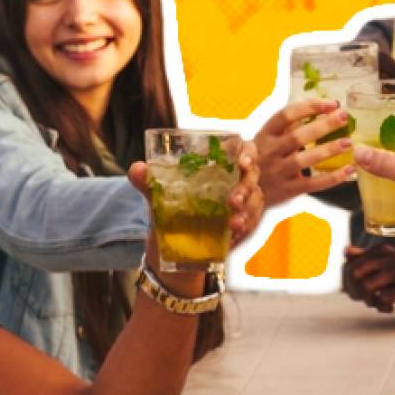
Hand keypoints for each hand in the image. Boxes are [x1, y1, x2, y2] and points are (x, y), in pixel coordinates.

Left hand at [128, 138, 263, 248]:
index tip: (242, 163)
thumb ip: (148, 182)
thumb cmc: (169, 208)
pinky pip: (252, 226)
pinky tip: (233, 238)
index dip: (248, 153)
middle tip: (232, 202)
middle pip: (253, 176)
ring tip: (234, 226)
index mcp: (219, 164)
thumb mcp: (157, 196)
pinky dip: (245, 232)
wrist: (171, 245)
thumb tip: (137, 169)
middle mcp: (235, 180)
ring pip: (256, 203)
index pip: (243, 149)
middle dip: (246, 188)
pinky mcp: (243, 225)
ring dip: (248, 213)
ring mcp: (242, 203)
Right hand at [253, 99, 356, 203]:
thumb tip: (315, 107)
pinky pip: (313, 184)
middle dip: (322, 125)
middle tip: (343, 116)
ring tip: (348, 142)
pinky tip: (348, 169)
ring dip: (328, 150)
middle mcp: (271, 152)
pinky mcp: (288, 190)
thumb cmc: (260, 159)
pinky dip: (332, 177)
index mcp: (266, 134)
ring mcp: (279, 172)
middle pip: (297, 137)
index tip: (331, 103)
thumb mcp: (266, 138)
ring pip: (304, 160)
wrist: (247, 192)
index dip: (309, 107)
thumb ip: (287, 124)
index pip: (286, 115)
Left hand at [340, 244, 394, 317]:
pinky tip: (390, 308)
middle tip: (367, 300)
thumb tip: (346, 250)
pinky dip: (383, 307)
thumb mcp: (388, 266)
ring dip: (369, 301)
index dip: (348, 281)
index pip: (350, 263)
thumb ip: (367, 258)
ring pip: (367, 286)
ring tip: (378, 304)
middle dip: (355, 291)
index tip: (358, 291)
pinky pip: (384, 298)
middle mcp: (392, 257)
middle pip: (355, 273)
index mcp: (384, 250)